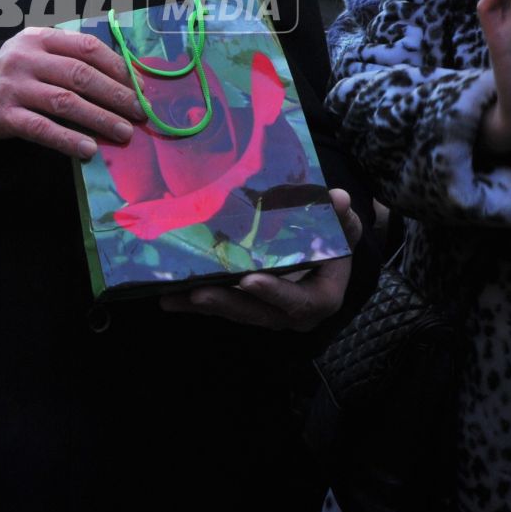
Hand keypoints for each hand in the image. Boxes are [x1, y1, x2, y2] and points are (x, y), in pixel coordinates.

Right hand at [0, 26, 143, 159]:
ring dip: (99, 118)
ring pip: (65, 102)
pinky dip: (68, 140)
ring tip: (123, 132)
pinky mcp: (5, 116)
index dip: (116, 67)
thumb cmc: (18, 72)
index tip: (138, 86)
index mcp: (40, 38)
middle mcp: (27, 59)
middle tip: (138, 112)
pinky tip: (89, 149)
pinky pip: (42, 129)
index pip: (86, 47)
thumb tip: (125, 81)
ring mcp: (15, 87)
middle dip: (115, 95)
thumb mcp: (38, 52)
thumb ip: (72, 58)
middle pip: (80, 75)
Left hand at [159, 188, 364, 330]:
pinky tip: (167, 298)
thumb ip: (340, 216)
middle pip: (257, 314)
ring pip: (234, 313)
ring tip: (174, 295)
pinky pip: (219, 308)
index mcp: (320, 298)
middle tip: (199, 291)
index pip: (299, 302)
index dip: (275, 293)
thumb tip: (339, 197)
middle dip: (227, 303)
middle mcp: (290, 313)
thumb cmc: (334, 240)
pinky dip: (193, 304)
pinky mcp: (245, 308)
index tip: (249, 280)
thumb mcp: (343, 228)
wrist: (325, 255)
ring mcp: (266, 312)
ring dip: (203, 305)